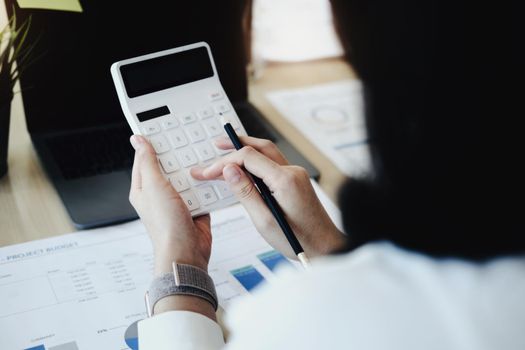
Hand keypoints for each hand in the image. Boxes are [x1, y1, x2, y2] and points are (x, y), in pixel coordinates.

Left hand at [129, 135, 210, 273]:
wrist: (187, 252)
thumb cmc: (165, 226)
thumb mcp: (154, 186)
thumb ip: (148, 162)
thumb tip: (138, 141)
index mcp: (143, 188)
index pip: (145, 159)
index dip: (153, 144)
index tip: (163, 129)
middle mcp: (160, 194)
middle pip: (170, 166)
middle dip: (179, 156)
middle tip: (189, 140)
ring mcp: (178, 201)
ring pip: (188, 177)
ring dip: (195, 170)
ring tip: (203, 156)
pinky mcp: (194, 207)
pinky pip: (202, 190)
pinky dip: (207, 184)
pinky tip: (213, 175)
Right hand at [191, 136, 346, 259]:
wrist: (325, 247)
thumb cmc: (298, 240)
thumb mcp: (264, 221)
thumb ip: (245, 193)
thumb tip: (229, 170)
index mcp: (284, 180)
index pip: (248, 158)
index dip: (224, 162)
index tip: (207, 172)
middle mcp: (292, 172)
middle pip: (259, 148)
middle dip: (235, 145)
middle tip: (215, 145)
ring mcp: (296, 175)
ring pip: (267, 153)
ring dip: (246, 150)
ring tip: (226, 150)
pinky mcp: (296, 181)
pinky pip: (273, 164)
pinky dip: (256, 162)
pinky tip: (244, 168)